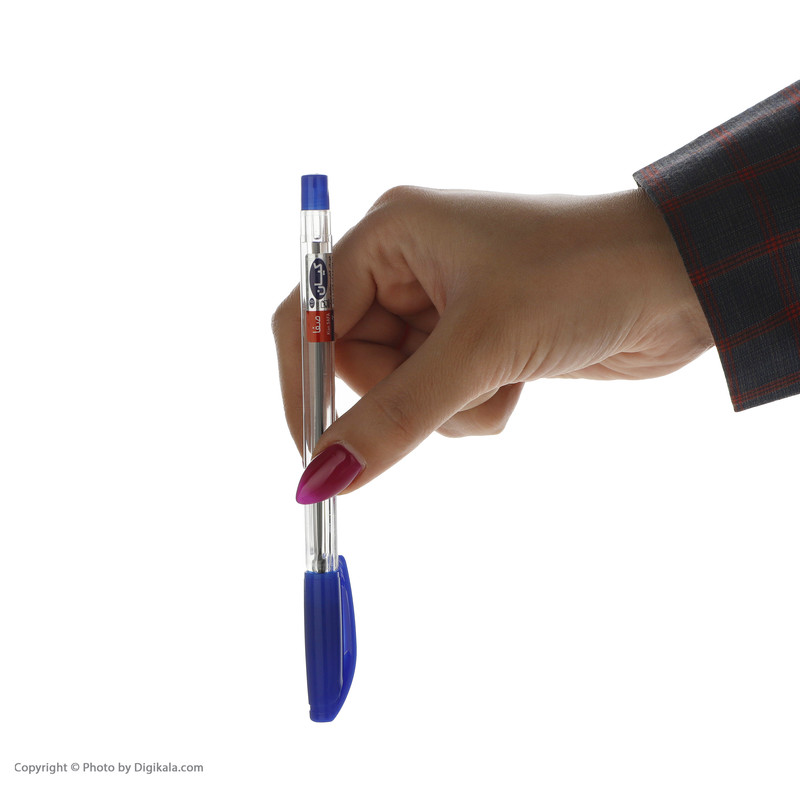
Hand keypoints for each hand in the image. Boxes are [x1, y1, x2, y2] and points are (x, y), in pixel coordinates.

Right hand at [273, 186, 712, 500]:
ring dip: (446, 409)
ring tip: (501, 384)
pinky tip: (518, 385)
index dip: (305, 385)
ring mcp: (444, 305)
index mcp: (392, 235)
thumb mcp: (478, 348)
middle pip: (354, 361)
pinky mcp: (477, 340)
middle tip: (453, 395)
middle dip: (402, 397)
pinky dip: (474, 408)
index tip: (315, 453)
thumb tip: (321, 477)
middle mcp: (409, 265)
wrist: (680, 282)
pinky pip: (441, 397)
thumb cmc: (581, 277)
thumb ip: (393, 416)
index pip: (308, 315)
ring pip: (401, 388)